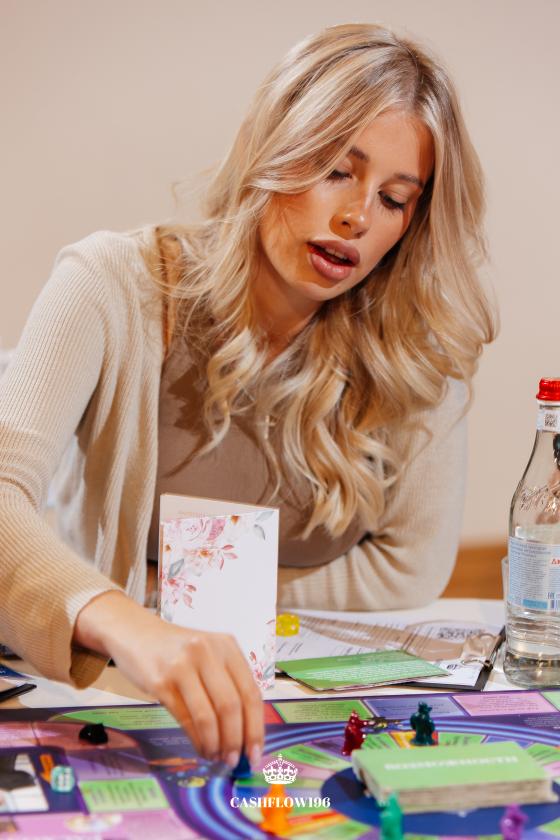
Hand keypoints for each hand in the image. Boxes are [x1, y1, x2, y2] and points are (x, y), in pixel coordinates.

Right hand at [74, 591, 263, 765]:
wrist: (135, 632)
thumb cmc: (177, 650)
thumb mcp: (208, 654)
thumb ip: (227, 683)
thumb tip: (245, 733)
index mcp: (227, 645)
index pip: (251, 692)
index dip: (256, 728)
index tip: (255, 754)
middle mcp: (208, 652)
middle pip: (231, 706)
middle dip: (236, 741)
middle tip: (233, 762)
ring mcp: (183, 665)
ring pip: (208, 716)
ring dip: (215, 745)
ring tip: (216, 758)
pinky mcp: (161, 681)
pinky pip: (185, 718)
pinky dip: (196, 740)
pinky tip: (200, 748)